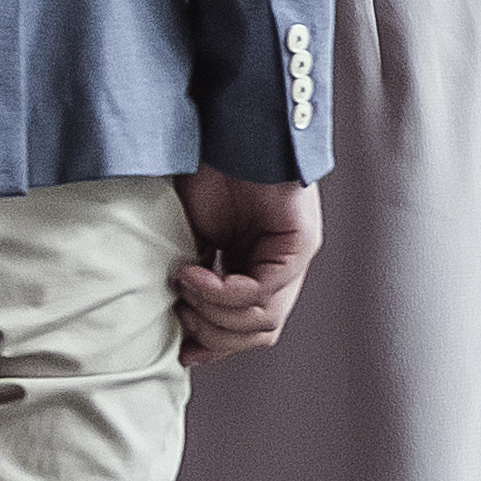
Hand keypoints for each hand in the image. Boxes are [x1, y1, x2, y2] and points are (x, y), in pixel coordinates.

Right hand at [167, 173, 319, 365]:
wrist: (223, 134)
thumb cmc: (204, 178)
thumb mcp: (188, 243)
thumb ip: (193, 284)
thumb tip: (182, 333)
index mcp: (254, 272)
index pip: (247, 332)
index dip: (213, 346)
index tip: (179, 345)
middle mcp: (279, 270)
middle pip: (258, 334)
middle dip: (211, 334)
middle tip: (179, 312)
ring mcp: (293, 257)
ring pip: (263, 320)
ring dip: (213, 314)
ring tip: (184, 288)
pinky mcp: (301, 243)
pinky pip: (262, 289)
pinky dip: (221, 291)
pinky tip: (194, 273)